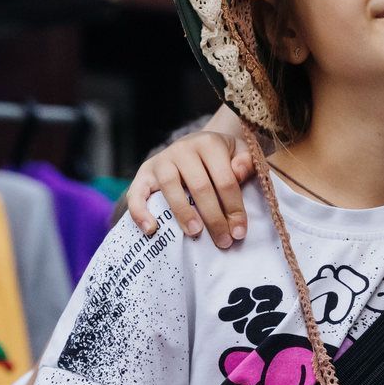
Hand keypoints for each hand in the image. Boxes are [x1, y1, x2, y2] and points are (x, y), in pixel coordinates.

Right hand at [129, 110, 252, 244]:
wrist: (195, 146)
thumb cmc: (221, 158)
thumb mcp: (239, 153)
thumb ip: (246, 163)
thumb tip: (238, 174)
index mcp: (209, 143)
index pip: (225, 180)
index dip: (234, 208)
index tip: (239, 232)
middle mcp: (183, 149)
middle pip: (199, 186)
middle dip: (214, 218)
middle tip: (223, 241)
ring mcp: (161, 160)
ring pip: (170, 187)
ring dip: (183, 213)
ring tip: (195, 233)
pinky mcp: (143, 173)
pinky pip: (137, 192)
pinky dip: (140, 211)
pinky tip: (151, 229)